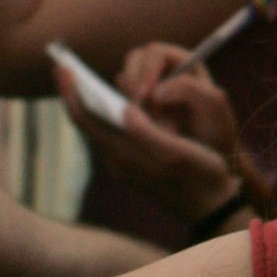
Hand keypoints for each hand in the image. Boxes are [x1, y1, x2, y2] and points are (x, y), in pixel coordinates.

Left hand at [62, 62, 248, 227]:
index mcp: (125, 155)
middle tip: (65, 69)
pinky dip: (105, 117)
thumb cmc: (203, 176)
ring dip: (90, 106)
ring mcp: (124, 168)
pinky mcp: (132, 171)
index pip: (86, 119)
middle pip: (86, 124)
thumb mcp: (176, 152)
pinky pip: (110, 138)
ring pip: (97, 131)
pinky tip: (114, 106)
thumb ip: (146, 132)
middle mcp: (117, 163)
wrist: (214, 209)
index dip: (71, 92)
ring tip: (84, 82)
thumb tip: (123, 108)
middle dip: (74, 95)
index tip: (62, 68)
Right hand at [120, 46, 246, 173]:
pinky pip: (122, 102)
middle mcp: (163, 70)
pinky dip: (130, 115)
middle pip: (134, 61)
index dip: (147, 70)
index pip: (155, 53)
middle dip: (132, 84)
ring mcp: (148, 87)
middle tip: (137, 109)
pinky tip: (150, 131)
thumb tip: (156, 92)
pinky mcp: (137, 105)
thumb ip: (189, 89)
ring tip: (158, 126)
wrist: (210, 155)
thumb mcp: (213, 106)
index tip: (145, 94)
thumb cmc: (216, 128)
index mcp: (183, 61)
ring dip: (133, 103)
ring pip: (125, 82)